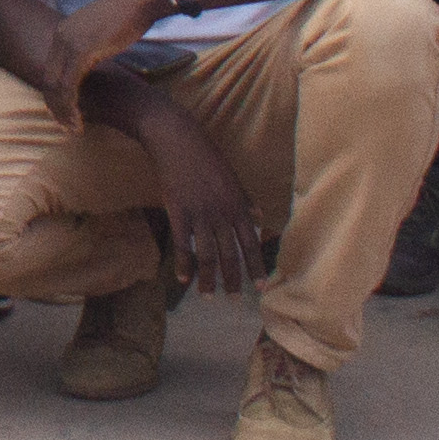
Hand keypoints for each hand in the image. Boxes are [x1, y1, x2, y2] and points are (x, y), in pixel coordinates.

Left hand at [34, 0, 164, 125]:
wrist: (140, 0)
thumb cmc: (129, 15)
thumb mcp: (101, 31)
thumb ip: (90, 45)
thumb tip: (92, 59)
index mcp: (62, 31)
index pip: (50, 69)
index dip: (54, 93)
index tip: (62, 112)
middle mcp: (60, 36)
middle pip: (48, 78)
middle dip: (54, 105)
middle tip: (64, 125)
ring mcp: (69, 43)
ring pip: (56, 85)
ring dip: (62, 110)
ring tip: (72, 128)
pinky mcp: (82, 51)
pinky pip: (69, 85)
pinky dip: (71, 105)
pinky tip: (79, 119)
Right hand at [141, 113, 266, 297]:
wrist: (177, 140)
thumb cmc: (206, 155)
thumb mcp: (233, 177)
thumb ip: (246, 200)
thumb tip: (260, 218)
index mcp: (238, 205)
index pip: (251, 243)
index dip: (256, 267)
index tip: (260, 287)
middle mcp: (221, 213)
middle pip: (229, 254)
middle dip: (233, 279)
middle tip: (235, 299)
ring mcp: (199, 214)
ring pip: (207, 255)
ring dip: (209, 279)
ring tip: (208, 296)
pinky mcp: (177, 212)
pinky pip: (182, 245)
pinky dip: (183, 264)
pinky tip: (183, 279)